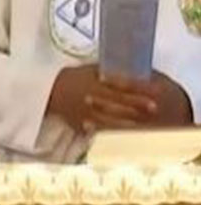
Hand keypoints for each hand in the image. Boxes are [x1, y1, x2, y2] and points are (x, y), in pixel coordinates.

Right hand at [47, 66, 192, 133]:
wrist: (49, 93)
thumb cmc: (72, 79)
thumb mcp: (89, 71)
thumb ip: (108, 73)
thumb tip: (130, 71)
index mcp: (95, 84)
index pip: (120, 86)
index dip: (138, 89)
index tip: (153, 91)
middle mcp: (93, 99)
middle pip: (119, 102)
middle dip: (137, 105)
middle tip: (154, 107)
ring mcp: (88, 114)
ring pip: (112, 118)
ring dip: (130, 121)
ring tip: (145, 123)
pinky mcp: (84, 125)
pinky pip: (101, 130)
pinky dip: (115, 132)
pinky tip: (127, 133)